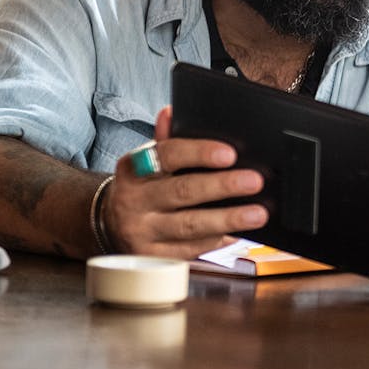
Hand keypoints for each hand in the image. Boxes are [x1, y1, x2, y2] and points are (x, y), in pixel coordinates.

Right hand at [99, 107, 268, 258]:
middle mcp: (133, 201)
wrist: (110, 224)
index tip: (229, 153)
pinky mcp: (153, 257)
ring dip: (228, 219)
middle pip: (182, 191)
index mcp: (133, 169)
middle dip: (222, 186)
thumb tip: (171, 111)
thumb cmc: (143, 186)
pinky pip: (191, 249)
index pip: (167, 155)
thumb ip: (167, 139)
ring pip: (190, 226)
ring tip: (258, 213)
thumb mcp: (148, 161)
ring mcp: (141, 232)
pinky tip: (240, 232)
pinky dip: (218, 240)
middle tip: (255, 181)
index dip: (199, 153)